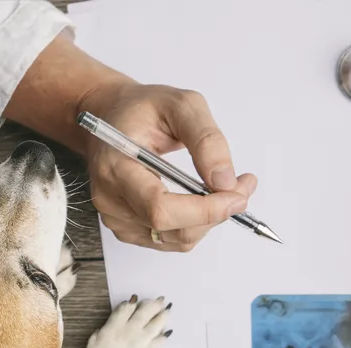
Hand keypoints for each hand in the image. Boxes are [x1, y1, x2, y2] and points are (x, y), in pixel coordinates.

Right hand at [78, 81, 256, 251]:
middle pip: (171, 229)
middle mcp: (110, 199)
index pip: (159, 208)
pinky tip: (201, 201)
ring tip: (223, 189)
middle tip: (242, 187)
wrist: (109, 119)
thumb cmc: (139, 109)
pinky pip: (170, 240)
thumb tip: (225, 181)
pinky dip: (195, 224)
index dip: (204, 210)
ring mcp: (116, 218)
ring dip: (209, 220)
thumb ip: (206, 140)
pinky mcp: (126, 228)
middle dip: (215, 214)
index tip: (237, 194)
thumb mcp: (180, 105)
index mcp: (116, 167)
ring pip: (177, 239)